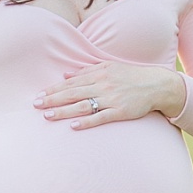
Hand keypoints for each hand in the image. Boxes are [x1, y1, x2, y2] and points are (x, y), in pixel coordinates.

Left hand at [35, 61, 184, 128]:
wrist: (157, 85)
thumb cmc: (131, 75)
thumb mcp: (108, 67)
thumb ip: (86, 71)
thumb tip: (65, 74)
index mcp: (98, 74)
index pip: (71, 83)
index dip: (54, 89)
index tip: (39, 95)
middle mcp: (102, 85)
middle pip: (72, 93)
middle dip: (53, 99)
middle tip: (36, 105)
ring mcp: (112, 99)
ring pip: (83, 105)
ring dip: (64, 111)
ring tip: (47, 115)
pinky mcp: (121, 111)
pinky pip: (101, 117)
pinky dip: (87, 122)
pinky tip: (74, 126)